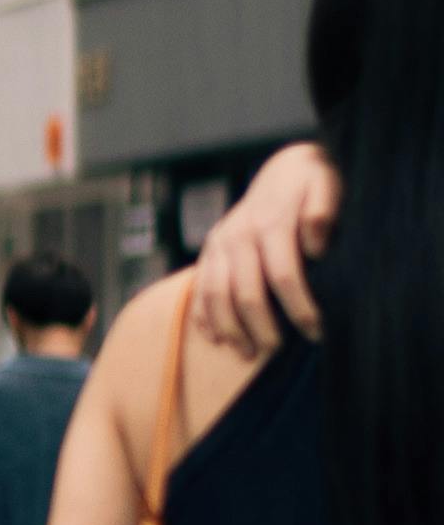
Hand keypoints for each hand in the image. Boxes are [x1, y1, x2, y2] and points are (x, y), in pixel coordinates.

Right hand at [189, 138, 333, 354]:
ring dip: (230, 329)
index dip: (299, 309)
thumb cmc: (311, 186)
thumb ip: (322, 210)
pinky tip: (215, 338)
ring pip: (216, 295)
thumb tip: (315, 247)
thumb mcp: (325, 184)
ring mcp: (219, 244)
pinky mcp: (209, 250)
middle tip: (278, 351)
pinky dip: (203, 315)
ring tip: (248, 353)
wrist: (284, 170)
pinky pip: (199, 287)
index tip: (316, 333)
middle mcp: (238, 236)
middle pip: (246, 293)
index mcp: (270, 224)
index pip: (283, 275)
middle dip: (262, 328)